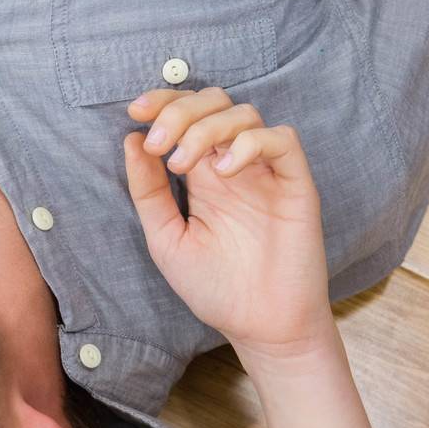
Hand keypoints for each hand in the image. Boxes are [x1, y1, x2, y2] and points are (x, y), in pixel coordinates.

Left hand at [124, 87, 334, 360]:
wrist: (259, 325)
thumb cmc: (214, 287)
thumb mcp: (165, 238)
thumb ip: (148, 192)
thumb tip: (133, 141)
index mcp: (202, 175)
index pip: (186, 117)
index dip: (163, 102)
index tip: (135, 110)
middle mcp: (234, 167)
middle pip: (214, 104)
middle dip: (180, 110)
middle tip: (159, 144)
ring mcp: (265, 173)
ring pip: (245, 114)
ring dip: (206, 128)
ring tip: (182, 164)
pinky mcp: (296, 184)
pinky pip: (281, 139)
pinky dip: (249, 144)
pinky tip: (223, 172)